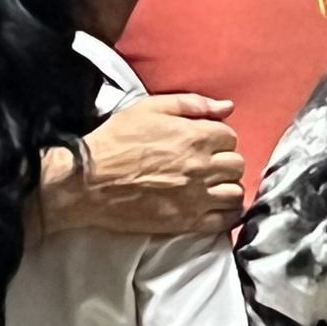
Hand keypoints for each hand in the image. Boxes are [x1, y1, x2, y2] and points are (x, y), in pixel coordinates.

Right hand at [42, 95, 244, 238]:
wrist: (90, 180)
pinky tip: (216, 208)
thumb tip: (228, 107)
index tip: (204, 143)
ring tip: (212, 186)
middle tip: (207, 164)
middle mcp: (202, 167)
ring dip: (227, 187)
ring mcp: (197, 197)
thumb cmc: (117, 140)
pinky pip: (224, 220)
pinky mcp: (188, 221)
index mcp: (196, 136)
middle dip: (224, 162)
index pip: (230, 137)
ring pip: (235, 193)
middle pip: (236, 165)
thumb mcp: (150, 108)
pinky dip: (226, 214)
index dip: (217, 139)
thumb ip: (192, 104)